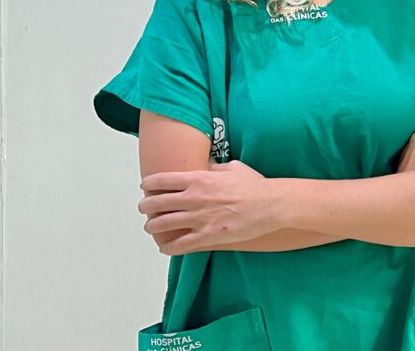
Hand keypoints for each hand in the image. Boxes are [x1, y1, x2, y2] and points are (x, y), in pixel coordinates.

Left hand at [138, 160, 279, 254]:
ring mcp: (200, 218)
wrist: (270, 205)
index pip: (163, 180)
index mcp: (199, 179)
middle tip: (144, 208)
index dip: (149, 184)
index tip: (145, 187)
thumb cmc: (254, 185)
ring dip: (152, 227)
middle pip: (157, 202)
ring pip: (163, 224)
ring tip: (150, 227)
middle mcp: (195, 198)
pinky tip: (166, 248)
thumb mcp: (232, 167)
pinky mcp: (208, 236)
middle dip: (146, 206)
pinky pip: (180, 245)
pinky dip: (169, 248)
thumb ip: (214, 168)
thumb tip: (206, 166)